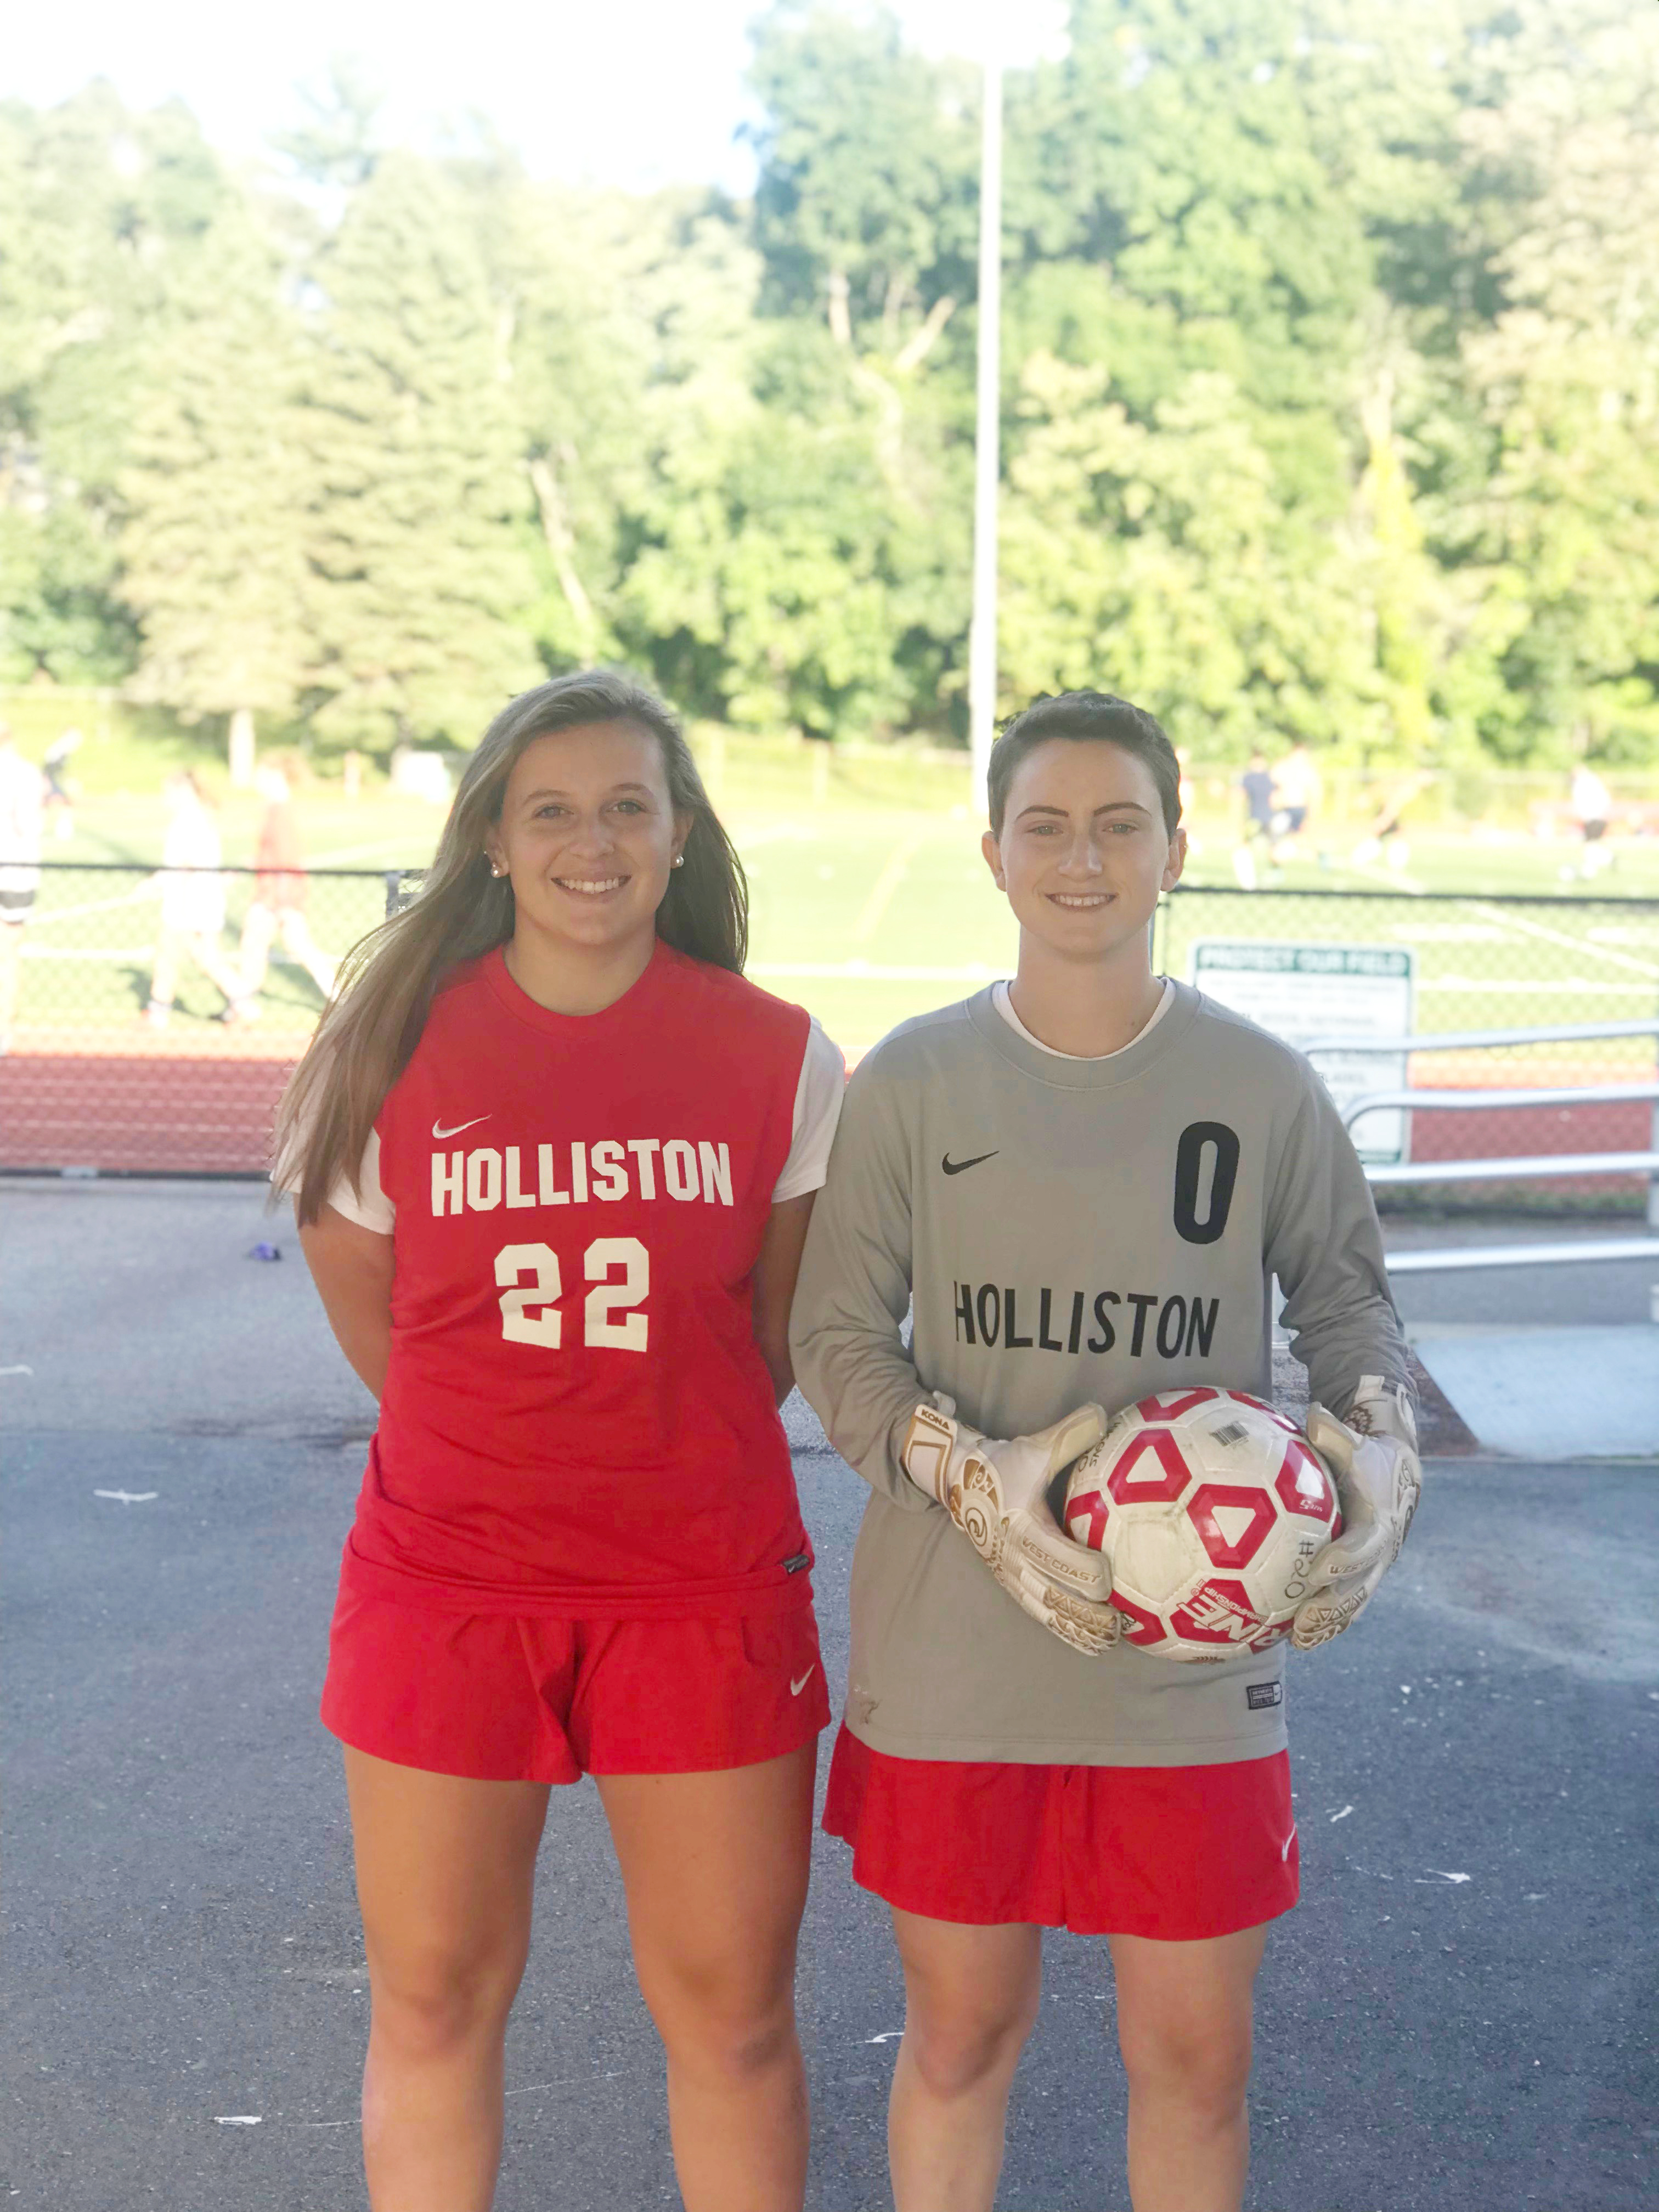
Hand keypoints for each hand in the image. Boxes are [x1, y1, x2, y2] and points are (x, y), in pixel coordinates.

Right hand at [901, 1394, 1121, 1656]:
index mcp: (1021, 1527)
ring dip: (1079, 1629)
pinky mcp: (1012, 1584)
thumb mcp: (1033, 1448)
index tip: (1112, 1574)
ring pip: (1047, 1612)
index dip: (1085, 1569)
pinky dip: (1066, 1631)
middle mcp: (1014, 1558)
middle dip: (1089, 1612)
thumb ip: (1069, 1435)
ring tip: (1112, 1640)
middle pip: (1054, 1595)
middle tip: (1123, 1620)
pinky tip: (1092, 1644)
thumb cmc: (1003, 1465)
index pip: (1056, 1556)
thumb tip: (1103, 1414)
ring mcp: (1011, 1575)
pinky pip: (1040, 1615)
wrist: (958, 1481)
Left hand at [1292, 1377, 1421, 1649]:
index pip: (1364, 1544)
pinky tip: (1299, 1641)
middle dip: (1331, 1606)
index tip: (1319, 1569)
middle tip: (1300, 1621)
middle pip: (1359, 1586)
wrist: (1399, 1479)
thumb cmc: (1366, 1458)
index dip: (1344, 1559)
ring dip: (1328, 1625)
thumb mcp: (1354, 1442)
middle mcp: (1380, 1551)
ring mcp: (1374, 1570)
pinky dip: (1328, 1626)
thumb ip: (1334, 1433)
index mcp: (1378, 1521)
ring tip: (1297, 1642)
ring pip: (1354, 1604)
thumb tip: (1315, 1412)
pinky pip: (1348, 1607)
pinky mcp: (1364, 1579)